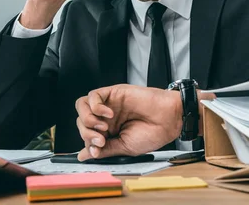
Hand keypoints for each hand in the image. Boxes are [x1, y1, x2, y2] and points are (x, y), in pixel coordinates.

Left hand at [75, 84, 214, 160]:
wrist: (167, 119)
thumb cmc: (151, 134)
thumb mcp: (124, 147)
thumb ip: (104, 150)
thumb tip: (84, 155)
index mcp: (108, 131)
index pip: (85, 134)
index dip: (87, 143)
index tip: (98, 150)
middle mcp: (105, 117)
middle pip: (81, 121)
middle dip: (87, 133)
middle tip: (102, 139)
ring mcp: (108, 104)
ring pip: (82, 106)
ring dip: (88, 119)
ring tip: (103, 126)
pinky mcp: (113, 92)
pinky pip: (93, 96)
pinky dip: (95, 106)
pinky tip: (108, 114)